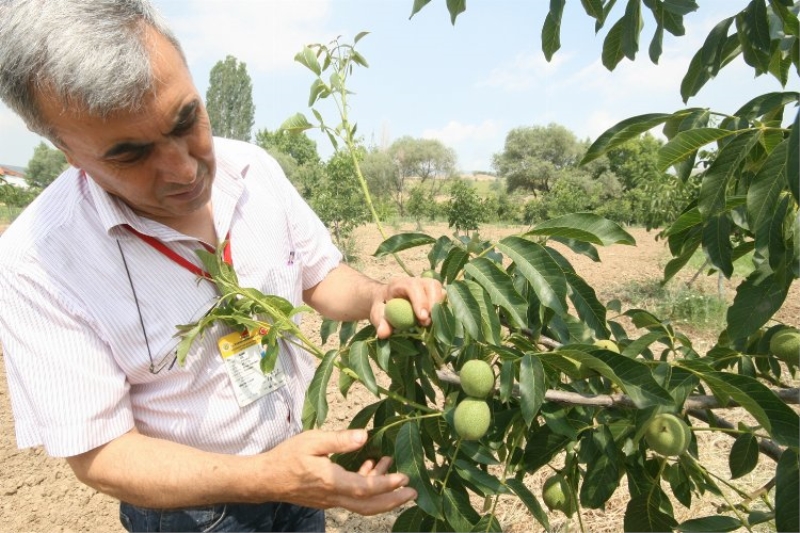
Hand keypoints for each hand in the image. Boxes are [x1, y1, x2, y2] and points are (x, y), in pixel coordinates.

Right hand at [257, 429, 416, 514]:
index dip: (387, 484)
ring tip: (396, 472)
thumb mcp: (312, 441)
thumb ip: (339, 439)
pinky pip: (351, 498)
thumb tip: (365, 436)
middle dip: (393, 500)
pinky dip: (365, 487)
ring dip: (381, 493)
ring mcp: (330, 500)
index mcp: (331, 481)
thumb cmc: (286, 457)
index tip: (404, 478)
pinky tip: (369, 467)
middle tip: (413, 492)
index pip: (365, 487)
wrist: (265, 479)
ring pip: (361, 504)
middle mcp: (333, 495)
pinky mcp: (326, 498)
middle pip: (369, 505)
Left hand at [372, 276, 444, 338]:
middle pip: (431, 285)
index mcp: (400, 283)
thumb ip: (379, 322)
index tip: (422, 318)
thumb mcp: (377, 313)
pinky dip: (443, 309)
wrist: (386, 300)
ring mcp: (426, 285)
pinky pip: (444, 297)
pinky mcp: (434, 292)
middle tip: (427, 323)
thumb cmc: (382, 306)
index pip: (413, 286)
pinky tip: (437, 321)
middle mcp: (416, 281)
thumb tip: (383, 333)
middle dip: (433, 304)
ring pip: (440, 289)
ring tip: (431, 323)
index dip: (420, 301)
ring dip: (440, 306)